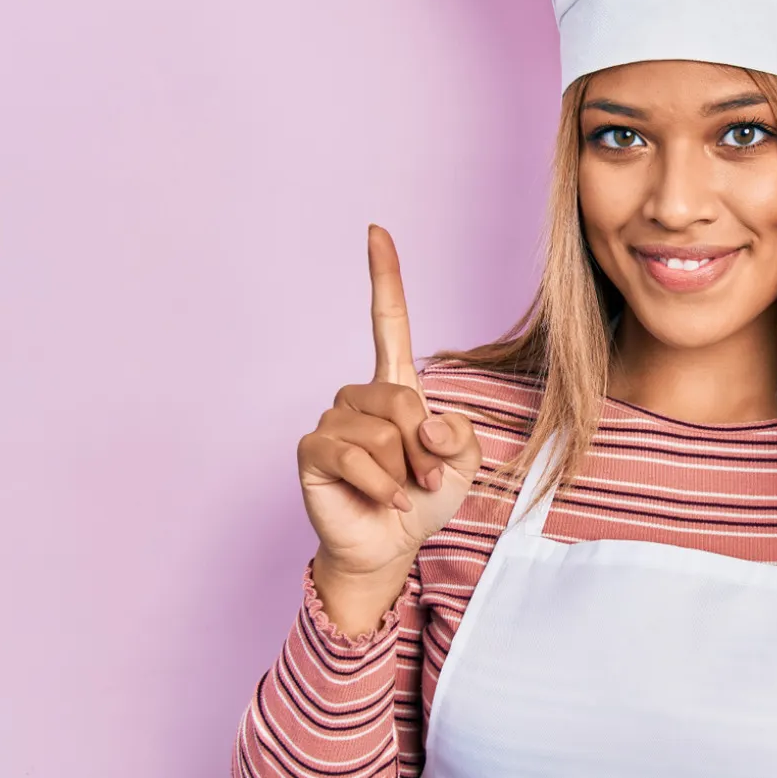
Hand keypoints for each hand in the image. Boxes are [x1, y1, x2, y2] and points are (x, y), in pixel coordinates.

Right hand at [295, 225, 483, 626]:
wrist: (390, 545)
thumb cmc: (423, 498)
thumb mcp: (463, 463)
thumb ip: (459, 434)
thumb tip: (423, 422)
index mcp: (396, 387)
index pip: (387, 322)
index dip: (384, 277)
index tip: (376, 231)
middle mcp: (358, 396)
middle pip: (401, 398)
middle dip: (424, 447)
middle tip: (428, 478)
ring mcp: (331, 420)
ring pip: (379, 431)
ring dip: (404, 469)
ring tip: (404, 490)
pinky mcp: (313, 450)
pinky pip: (353, 454)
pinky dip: (379, 482)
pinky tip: (386, 500)